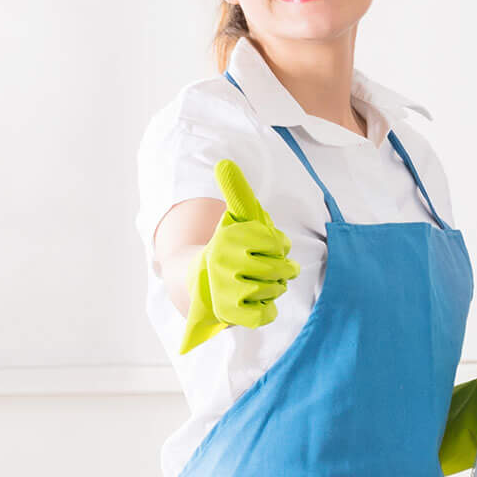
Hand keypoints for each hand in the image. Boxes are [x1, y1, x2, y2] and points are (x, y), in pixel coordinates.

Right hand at [180, 159, 296, 353]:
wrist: (196, 282)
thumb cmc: (226, 248)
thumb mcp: (234, 219)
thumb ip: (237, 193)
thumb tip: (224, 163)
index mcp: (228, 237)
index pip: (278, 244)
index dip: (278, 246)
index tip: (266, 246)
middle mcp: (224, 262)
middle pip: (280, 269)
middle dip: (279, 269)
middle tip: (267, 268)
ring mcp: (226, 289)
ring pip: (274, 290)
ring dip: (273, 288)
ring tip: (258, 282)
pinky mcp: (229, 314)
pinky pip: (265, 314)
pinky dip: (266, 309)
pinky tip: (256, 301)